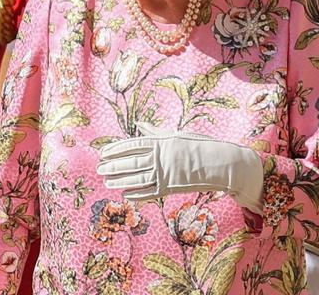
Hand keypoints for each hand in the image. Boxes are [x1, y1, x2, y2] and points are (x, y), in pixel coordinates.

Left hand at [97, 124, 263, 209]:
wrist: (218, 163)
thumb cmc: (197, 146)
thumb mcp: (174, 135)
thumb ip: (154, 133)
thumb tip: (139, 125)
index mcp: (160, 144)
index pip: (131, 146)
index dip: (115, 150)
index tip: (103, 153)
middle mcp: (160, 159)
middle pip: (131, 163)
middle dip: (113, 166)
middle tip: (99, 168)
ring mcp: (165, 175)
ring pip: (137, 179)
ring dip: (120, 181)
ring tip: (107, 181)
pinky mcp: (171, 189)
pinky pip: (150, 192)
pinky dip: (136, 194)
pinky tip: (125, 194)